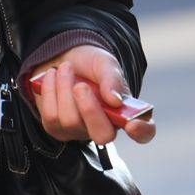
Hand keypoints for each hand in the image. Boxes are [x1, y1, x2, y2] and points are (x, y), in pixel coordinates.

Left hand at [27, 46, 155, 146]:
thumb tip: (115, 100)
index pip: (144, 131)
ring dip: (64, 89)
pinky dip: (50, 91)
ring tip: (65, 69)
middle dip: (90, 110)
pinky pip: (51, 116)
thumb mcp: (104, 63)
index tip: (132, 124)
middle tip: (81, 85)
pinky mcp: (57, 129)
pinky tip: (53, 76)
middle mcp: (105, 126)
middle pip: (103, 135)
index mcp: (125, 111)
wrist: (62, 59)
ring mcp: (80, 131)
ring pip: (71, 121)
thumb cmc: (90, 64)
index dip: (141, 132)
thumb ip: (112, 79)